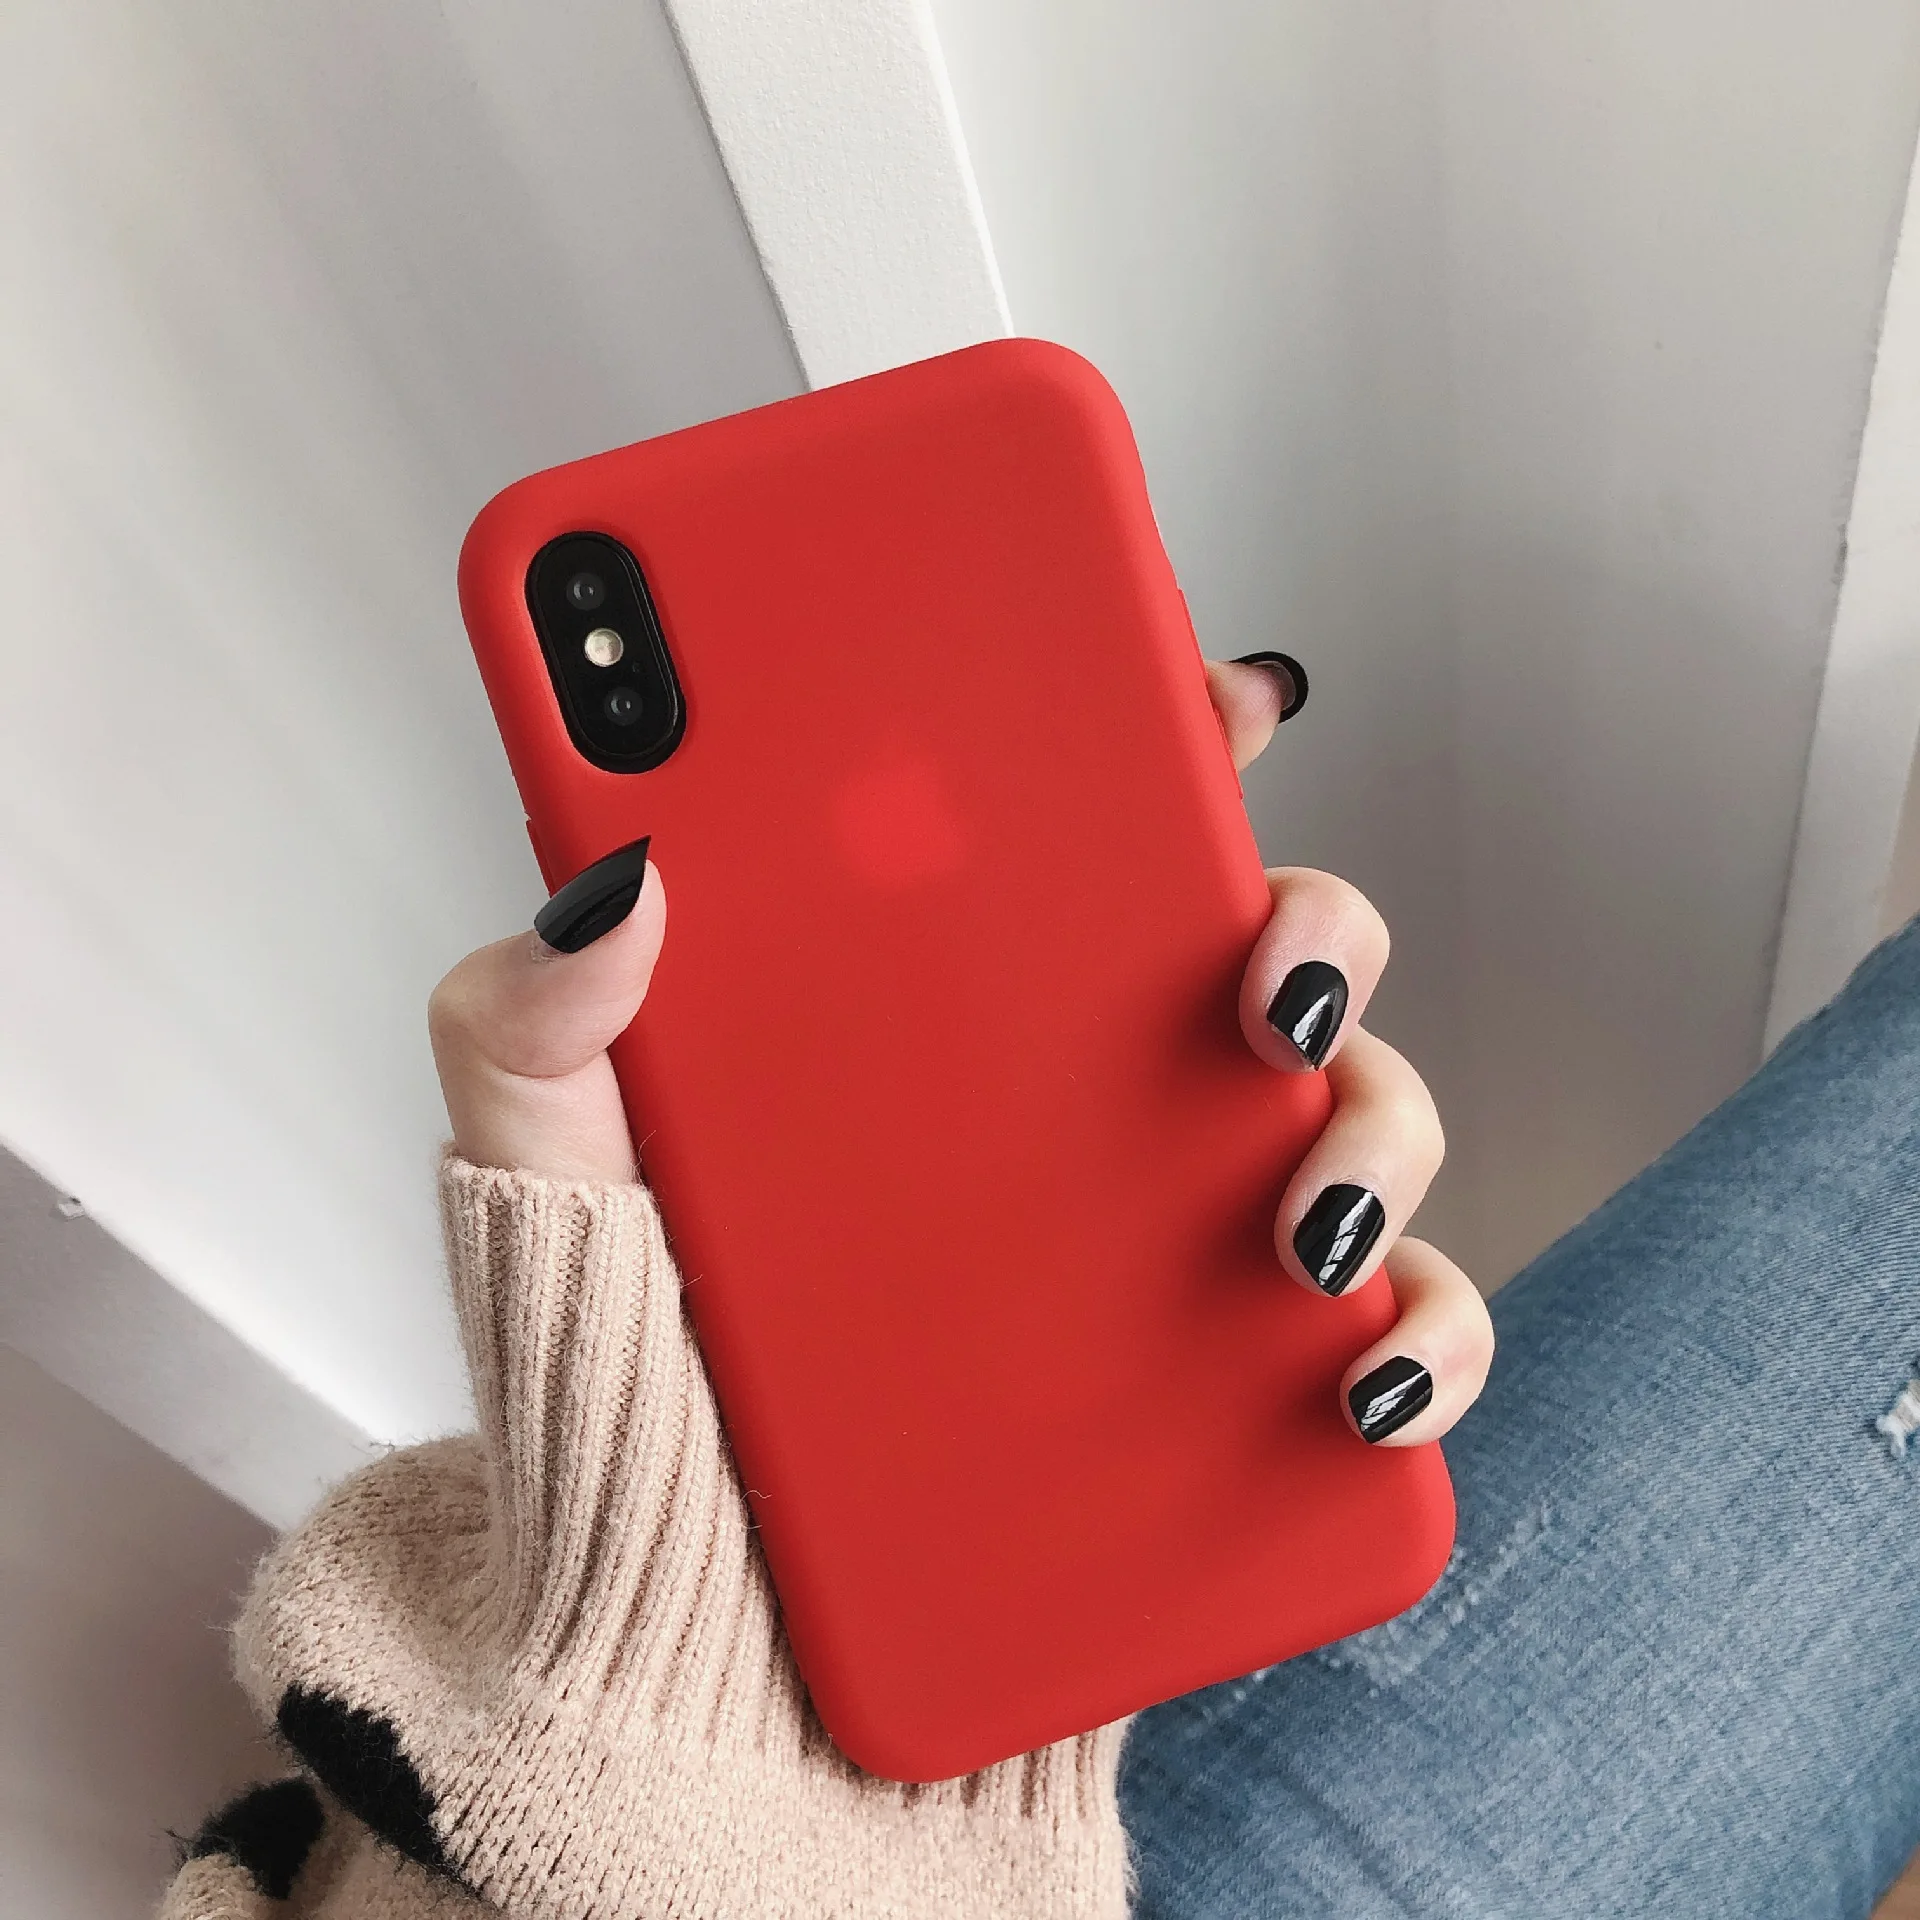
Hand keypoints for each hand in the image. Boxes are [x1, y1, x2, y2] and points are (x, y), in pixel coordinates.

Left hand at [429, 658, 1490, 1449]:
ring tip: (1302, 1221)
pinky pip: (1383, 1335)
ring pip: (1353, 1122)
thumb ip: (531, 1029)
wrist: (696, 1670)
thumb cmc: (639, 1406)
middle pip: (1257, 959)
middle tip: (1267, 980)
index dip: (1165, 736)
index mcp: (941, 1018)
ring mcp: (1164, 1248)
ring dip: (1380, 1136)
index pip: (1073, 836)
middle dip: (1317, 932)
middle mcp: (1078, 1111)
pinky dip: (1417, 1340)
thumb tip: (615, 873)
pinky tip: (1352, 1379)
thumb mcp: (548, 1196)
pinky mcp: (1220, 1397)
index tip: (1217, 692)